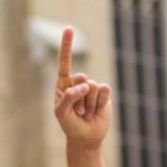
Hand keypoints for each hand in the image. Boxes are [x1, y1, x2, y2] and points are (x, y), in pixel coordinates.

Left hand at [54, 27, 110, 149]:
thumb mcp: (61, 113)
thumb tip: (85, 84)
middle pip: (81, 76)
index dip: (67, 45)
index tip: (69, 28)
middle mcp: (77, 83)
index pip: (64, 62)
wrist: (85, 137)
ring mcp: (91, 88)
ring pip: (93, 86)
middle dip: (79, 97)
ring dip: (88, 104)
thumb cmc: (69, 125)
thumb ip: (68, 97)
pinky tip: (95, 112)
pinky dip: (99, 103)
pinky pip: (104, 90)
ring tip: (84, 113)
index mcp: (62, 84)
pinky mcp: (103, 94)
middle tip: (77, 111)